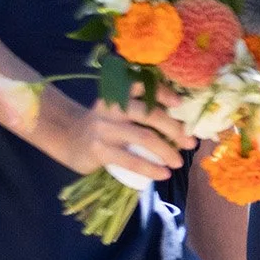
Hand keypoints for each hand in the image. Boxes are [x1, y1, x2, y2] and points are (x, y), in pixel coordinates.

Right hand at [36, 92, 193, 182]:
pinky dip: (150, 168)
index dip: (163, 92)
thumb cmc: (104, 126)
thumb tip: (182, 123)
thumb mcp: (117, 111)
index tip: (180, 104)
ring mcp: (104, 128)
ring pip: (143, 136)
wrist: (68, 139)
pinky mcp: (99, 150)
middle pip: (149, 114)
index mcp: (118, 94)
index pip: (142, 85)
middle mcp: (112, 108)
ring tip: (178, 162)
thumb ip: (140, 110)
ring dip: (166, 150)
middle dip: (174, 129)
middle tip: (190, 143)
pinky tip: (162, 174)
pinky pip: (130, 160)